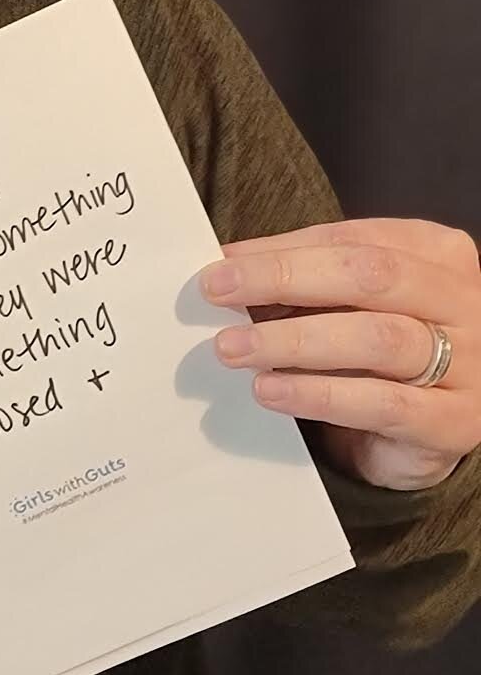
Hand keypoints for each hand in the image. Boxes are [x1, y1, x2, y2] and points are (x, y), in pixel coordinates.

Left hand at [199, 217, 480, 490]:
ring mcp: (467, 363)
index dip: (282, 250)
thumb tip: (227, 265)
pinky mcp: (454, 422)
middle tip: (218, 292)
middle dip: (284, 279)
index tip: (221, 263)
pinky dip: (318, 394)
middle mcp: (462, 301)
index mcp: (437, 255)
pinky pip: (382, 403)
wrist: (427, 434)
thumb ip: (304, 279)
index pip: (353, 239)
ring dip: (294, 341)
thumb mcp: (348, 305)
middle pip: (370, 276)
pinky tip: (270, 390)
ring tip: (233, 347)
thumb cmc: (382, 356)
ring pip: (377, 339)